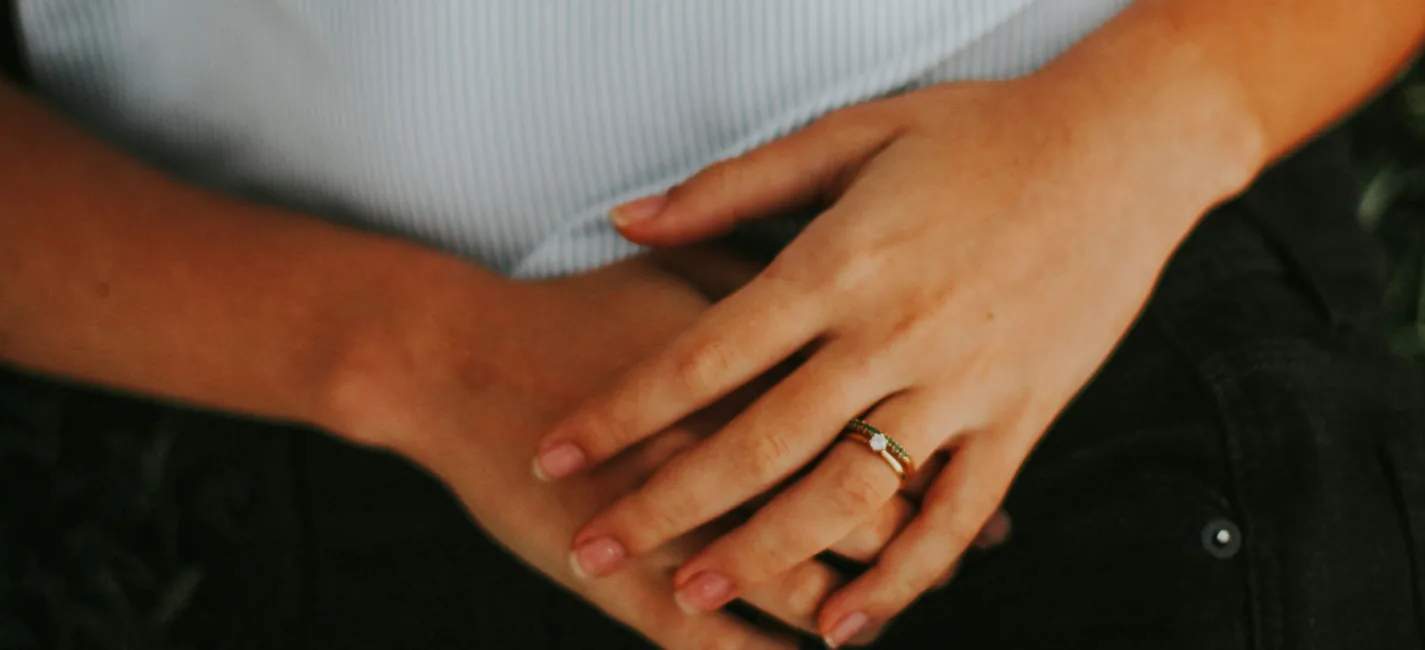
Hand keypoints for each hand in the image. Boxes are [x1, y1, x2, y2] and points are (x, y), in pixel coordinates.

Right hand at [327, 253, 929, 647]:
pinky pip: (712, 645)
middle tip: (959, 548)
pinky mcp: (623, 581)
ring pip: (801, 594)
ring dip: (858, 613)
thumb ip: (782, 279)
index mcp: (759, 375)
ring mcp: (676, 529)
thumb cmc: (581, 307)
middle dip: (918, 545)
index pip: (877, 433)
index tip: (971, 474)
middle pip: (857, 518)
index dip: (938, 465)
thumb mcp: (692, 270)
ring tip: (889, 612)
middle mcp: (729, 456)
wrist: (453, 359)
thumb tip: (868, 290)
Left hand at [534, 76, 1244, 644]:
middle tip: (589, 549)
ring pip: (846, 495)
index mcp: (841, 262)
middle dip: (662, 505)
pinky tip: (847, 626)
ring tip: (687, 594)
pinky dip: (902, 580)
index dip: (622, 411)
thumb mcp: (852, 134)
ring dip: (761, 555)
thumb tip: (628, 217)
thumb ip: (734, 186)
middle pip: (756, 441)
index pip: (705, 355)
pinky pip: (956, 517)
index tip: (557, 452)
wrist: (1125, 147)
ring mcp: (962, 384)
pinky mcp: (1021, 417)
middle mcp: (893, 334)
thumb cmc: (983, 133)